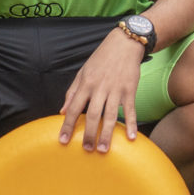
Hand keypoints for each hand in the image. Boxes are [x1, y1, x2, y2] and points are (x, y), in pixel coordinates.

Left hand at [59, 29, 145, 151]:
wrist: (124, 44)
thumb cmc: (101, 59)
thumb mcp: (83, 72)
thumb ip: (72, 92)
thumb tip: (62, 111)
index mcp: (86, 84)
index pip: (73, 108)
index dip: (67, 125)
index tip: (63, 140)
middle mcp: (100, 88)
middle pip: (92, 115)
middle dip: (89, 134)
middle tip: (86, 150)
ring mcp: (116, 89)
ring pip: (110, 115)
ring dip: (106, 134)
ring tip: (102, 149)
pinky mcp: (130, 90)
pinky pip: (130, 110)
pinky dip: (131, 124)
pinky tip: (131, 137)